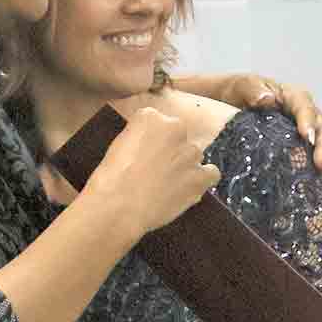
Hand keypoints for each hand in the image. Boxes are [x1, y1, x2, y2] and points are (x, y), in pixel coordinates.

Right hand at [89, 107, 220, 239]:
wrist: (118, 205)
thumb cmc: (110, 177)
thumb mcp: (118, 145)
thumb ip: (139, 139)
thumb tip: (149, 149)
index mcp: (150, 117)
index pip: (157, 122)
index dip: (152, 140)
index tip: (144, 153)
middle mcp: (174, 128)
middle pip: (178, 136)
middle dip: (170, 150)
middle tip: (156, 170)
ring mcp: (190, 152)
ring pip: (193, 155)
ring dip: (184, 166)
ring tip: (168, 184)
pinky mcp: (200, 176)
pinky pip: (211, 173)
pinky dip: (203, 179)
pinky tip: (189, 187)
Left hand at [225, 75, 321, 193]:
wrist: (230, 104)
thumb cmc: (238, 93)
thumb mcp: (241, 86)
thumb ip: (252, 90)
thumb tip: (267, 99)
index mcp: (293, 97)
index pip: (305, 108)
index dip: (308, 122)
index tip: (306, 138)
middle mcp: (307, 115)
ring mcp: (310, 133)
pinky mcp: (307, 150)